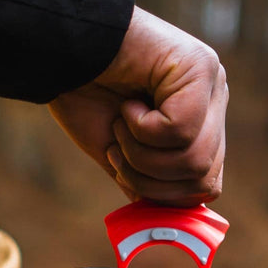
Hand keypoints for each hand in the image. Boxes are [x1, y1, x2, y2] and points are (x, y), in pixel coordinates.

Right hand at [49, 7, 227, 205]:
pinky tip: (127, 103)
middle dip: (149, 179)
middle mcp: (213, 100)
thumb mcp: (120, 152)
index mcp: (200, 122)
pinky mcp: (199, 67)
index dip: (162, 194)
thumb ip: (150, 182)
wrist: (54, 45)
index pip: (206, 185)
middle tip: (117, 147)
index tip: (122, 166)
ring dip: (141, 154)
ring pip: (194, 160)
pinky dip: (141, 129)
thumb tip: (171, 222)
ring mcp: (210, 82)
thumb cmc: (80, 92)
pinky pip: (179, 131)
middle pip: (203, 180)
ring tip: (120, 123)